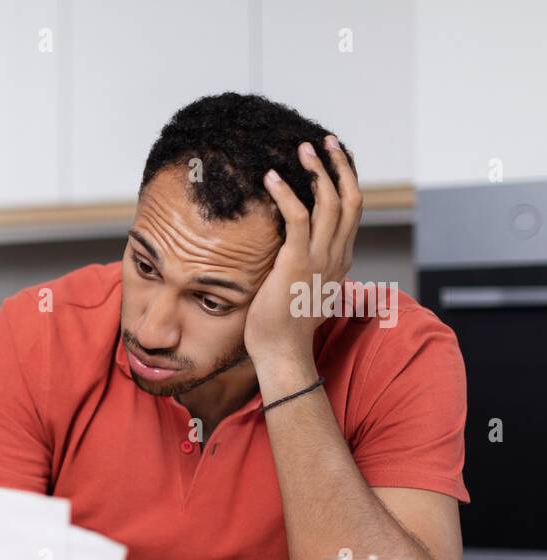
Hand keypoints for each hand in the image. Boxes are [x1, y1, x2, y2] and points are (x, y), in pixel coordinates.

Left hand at [244, 136, 361, 370]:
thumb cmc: (284, 327)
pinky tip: (272, 178)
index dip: (347, 181)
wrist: (282, 352)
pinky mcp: (297, 263)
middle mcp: (337, 256)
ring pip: (330, 202)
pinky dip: (287, 194)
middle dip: (340, 165)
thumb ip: (306, 270)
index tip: (336, 160)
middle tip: (325, 142)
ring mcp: (320, 259)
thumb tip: (292, 257)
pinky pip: (298, 218)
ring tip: (303, 149)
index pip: (352, 212)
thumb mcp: (304, 292)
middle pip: (351, 199)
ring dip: (318, 170)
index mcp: (341, 261)